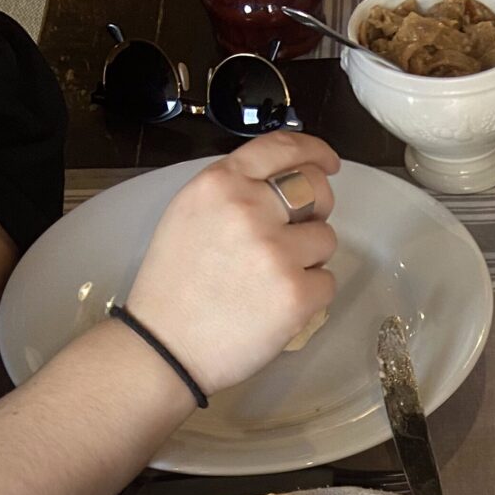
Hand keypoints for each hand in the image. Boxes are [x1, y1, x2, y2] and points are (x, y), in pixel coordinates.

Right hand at [125, 132, 340, 394]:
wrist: (166, 346)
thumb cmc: (175, 286)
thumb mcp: (190, 214)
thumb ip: (233, 192)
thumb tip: (282, 185)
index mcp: (220, 182)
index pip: (281, 148)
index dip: (314, 152)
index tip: (328, 162)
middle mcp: (249, 208)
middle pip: (316, 189)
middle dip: (318, 208)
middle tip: (301, 232)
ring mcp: (276, 251)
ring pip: (326, 238)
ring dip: (310, 257)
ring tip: (273, 279)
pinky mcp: (297, 293)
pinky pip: (327, 282)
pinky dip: (312, 295)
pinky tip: (278, 306)